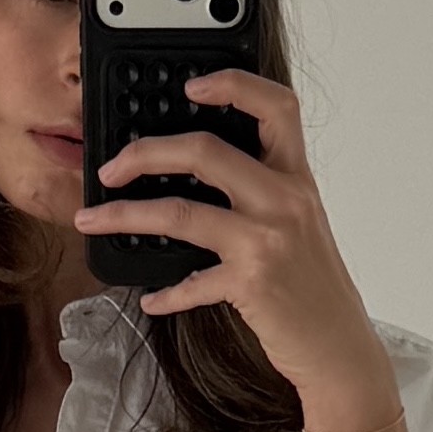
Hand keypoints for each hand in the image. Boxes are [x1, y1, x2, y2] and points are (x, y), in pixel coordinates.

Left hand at [74, 69, 400, 430]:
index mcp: (296, 177)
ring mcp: (267, 240)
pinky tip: (149, 297)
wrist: (338, 347)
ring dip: (126, 215)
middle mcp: (284, 200)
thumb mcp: (301, 224)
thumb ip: (265, 191)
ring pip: (180, 211)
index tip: (191, 85)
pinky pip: (191, 281)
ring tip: (94, 218)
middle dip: (145, 151)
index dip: (232, 84)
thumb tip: (205, 173)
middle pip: (205, 150)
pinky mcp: (251, 283)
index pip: (274, 106)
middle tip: (111, 166)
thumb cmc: (314, 287)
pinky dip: (165, 291)